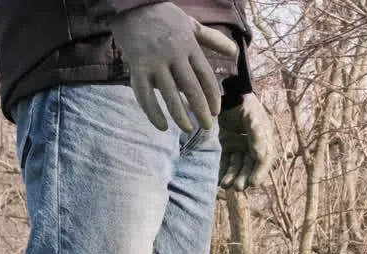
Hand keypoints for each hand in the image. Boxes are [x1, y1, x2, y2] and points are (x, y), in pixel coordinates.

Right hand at [109, 2, 237, 132]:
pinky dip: (153, 112)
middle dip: (201, 110)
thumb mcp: (191, 25)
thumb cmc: (164, 15)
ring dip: (180, 115)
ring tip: (188, 129)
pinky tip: (162, 126)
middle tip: (207, 126)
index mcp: (189, 46)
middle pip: (191, 88)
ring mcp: (154, 62)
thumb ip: (213, 40)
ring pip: (169, 94)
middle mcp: (174, 55)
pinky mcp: (136, 67)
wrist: (131, 4)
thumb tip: (235, 53)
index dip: (213, 96)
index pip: (205, 76)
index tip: (216, 111)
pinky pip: (144, 94)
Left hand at [219, 94, 274, 190]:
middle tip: (238, 187)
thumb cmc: (245, 104)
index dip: (259, 173)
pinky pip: (225, 160)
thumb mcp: (253, 116)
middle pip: (249, 166)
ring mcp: (238, 146)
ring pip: (237, 165)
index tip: (253, 183)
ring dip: (232, 176)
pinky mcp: (226, 144)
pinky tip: (220, 180)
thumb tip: (259, 155)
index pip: (263, 161)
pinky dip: (223, 170)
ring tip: (226, 185)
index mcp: (263, 141)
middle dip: (244, 177)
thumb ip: (257, 135)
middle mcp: (252, 146)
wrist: (229, 93)